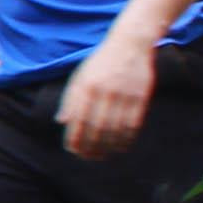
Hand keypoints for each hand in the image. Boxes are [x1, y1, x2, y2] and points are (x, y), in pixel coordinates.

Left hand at [59, 36, 158, 158]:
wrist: (130, 45)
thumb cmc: (100, 63)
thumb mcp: (80, 76)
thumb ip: (70, 99)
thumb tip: (61, 122)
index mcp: (85, 87)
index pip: (78, 119)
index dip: (75, 137)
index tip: (73, 150)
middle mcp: (104, 91)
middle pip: (97, 127)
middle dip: (91, 146)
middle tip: (88, 157)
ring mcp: (124, 94)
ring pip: (115, 128)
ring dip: (108, 145)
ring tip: (103, 155)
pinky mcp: (141, 96)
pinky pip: (133, 123)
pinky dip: (126, 138)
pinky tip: (121, 145)